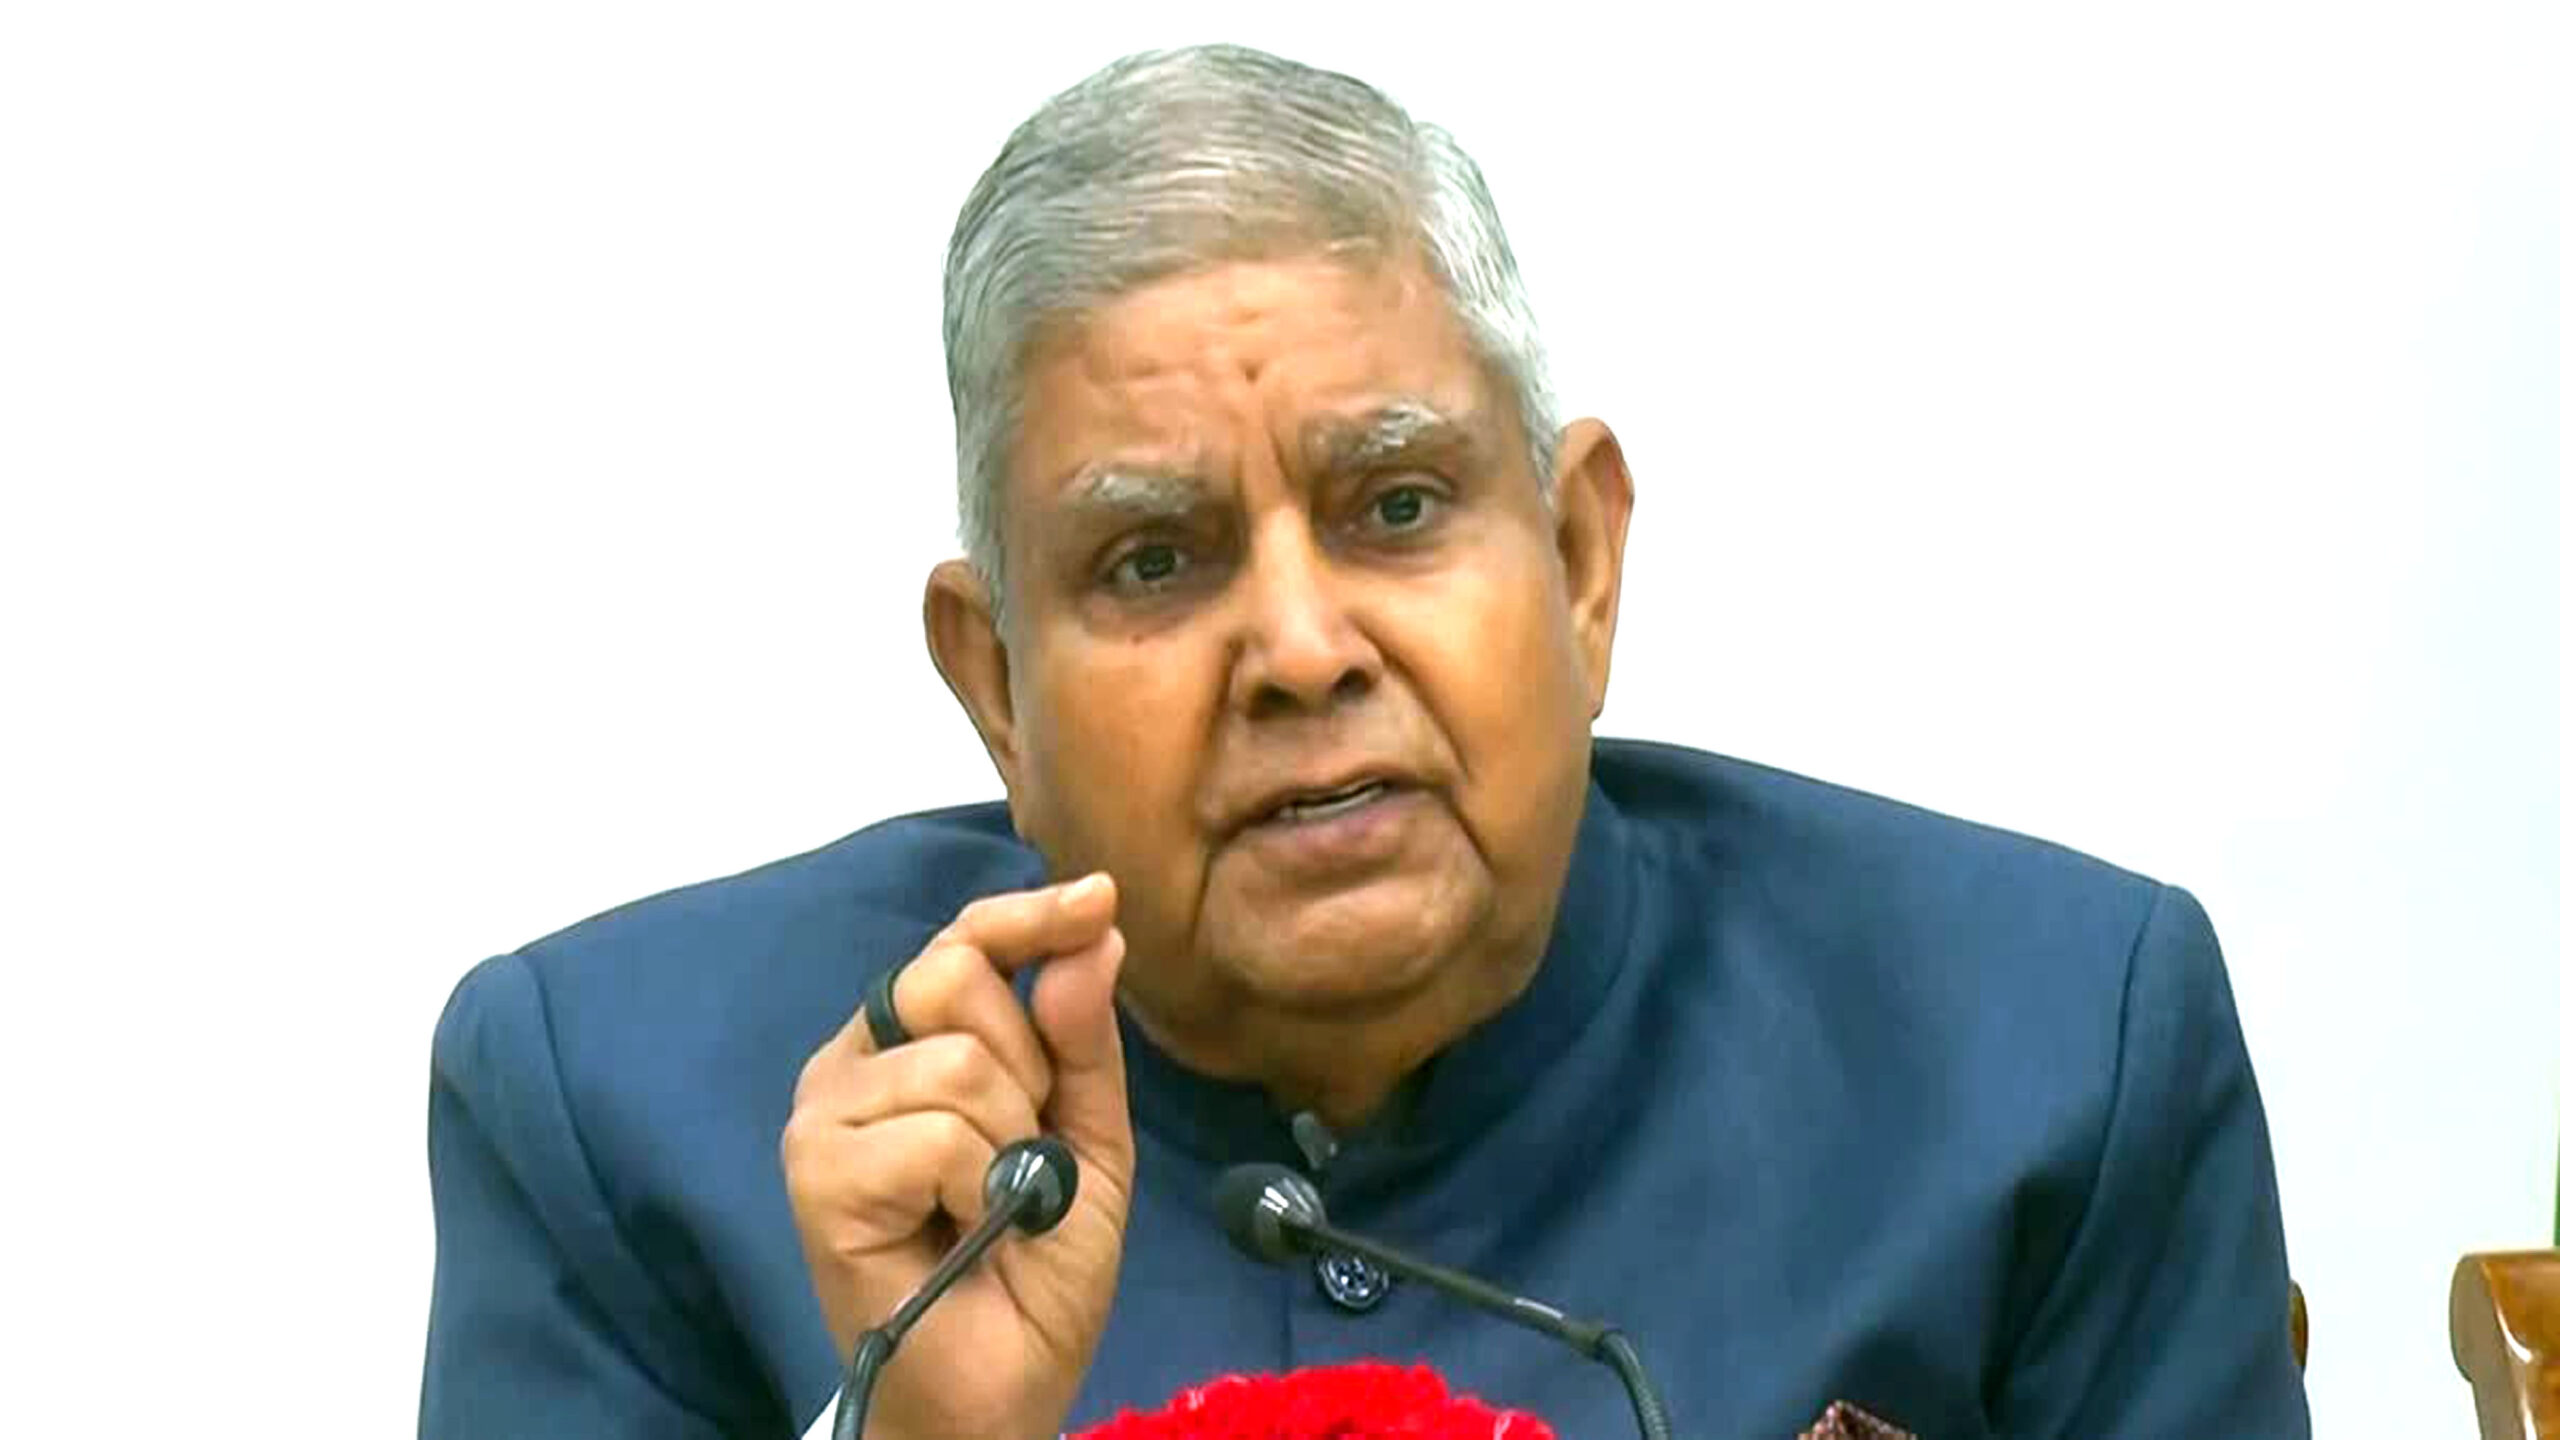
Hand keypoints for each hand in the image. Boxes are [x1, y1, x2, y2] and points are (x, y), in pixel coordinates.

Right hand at [783, 873, 1133, 1439]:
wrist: (1004, 1385)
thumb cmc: (1033, 1266)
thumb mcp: (1089, 1140)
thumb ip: (1084, 1041)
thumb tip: (1093, 931)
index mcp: (908, 1046)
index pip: (960, 943)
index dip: (1027, 917)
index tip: (1098, 898)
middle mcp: (853, 1065)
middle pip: (951, 976)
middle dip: (1025, 1063)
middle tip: (1020, 1149)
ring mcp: (824, 1117)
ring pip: (954, 1063)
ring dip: (1007, 1142)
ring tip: (989, 1202)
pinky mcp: (817, 1175)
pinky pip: (932, 1134)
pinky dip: (976, 1183)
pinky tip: (955, 1228)